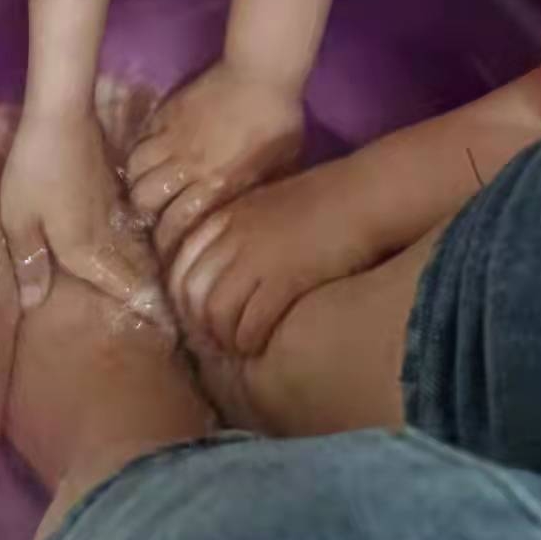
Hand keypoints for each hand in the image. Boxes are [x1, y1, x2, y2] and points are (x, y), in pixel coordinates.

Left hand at [0, 108, 166, 323]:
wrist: (60, 116)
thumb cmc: (34, 170)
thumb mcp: (19, 218)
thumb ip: (29, 260)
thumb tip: (35, 302)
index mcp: (82, 246)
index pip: (117, 284)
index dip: (138, 303)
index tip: (163, 326)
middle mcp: (104, 230)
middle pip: (128, 266)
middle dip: (145, 289)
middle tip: (163, 312)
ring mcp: (111, 204)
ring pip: (128, 242)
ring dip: (139, 263)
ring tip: (149, 282)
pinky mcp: (110, 182)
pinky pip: (124, 220)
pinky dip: (130, 235)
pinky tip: (129, 236)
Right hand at [126, 61, 304, 260]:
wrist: (263, 73)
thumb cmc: (279, 122)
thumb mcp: (280, 168)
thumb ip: (255, 194)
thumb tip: (242, 216)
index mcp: (218, 185)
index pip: (174, 224)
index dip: (166, 240)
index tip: (168, 244)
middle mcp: (189, 167)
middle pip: (144, 198)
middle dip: (145, 211)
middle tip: (154, 211)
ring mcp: (173, 138)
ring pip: (136, 169)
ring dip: (139, 180)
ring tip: (148, 184)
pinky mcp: (166, 113)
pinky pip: (141, 139)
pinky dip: (141, 152)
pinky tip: (150, 156)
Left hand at [168, 155, 375, 356]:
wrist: (361, 194)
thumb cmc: (320, 201)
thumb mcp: (264, 207)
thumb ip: (237, 233)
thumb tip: (221, 270)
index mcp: (224, 217)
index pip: (179, 267)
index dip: (183, 299)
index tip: (199, 316)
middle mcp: (232, 236)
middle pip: (191, 293)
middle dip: (200, 324)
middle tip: (217, 339)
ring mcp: (256, 257)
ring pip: (215, 313)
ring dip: (225, 337)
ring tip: (239, 346)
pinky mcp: (284, 279)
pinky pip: (250, 324)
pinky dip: (250, 341)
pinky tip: (260, 344)